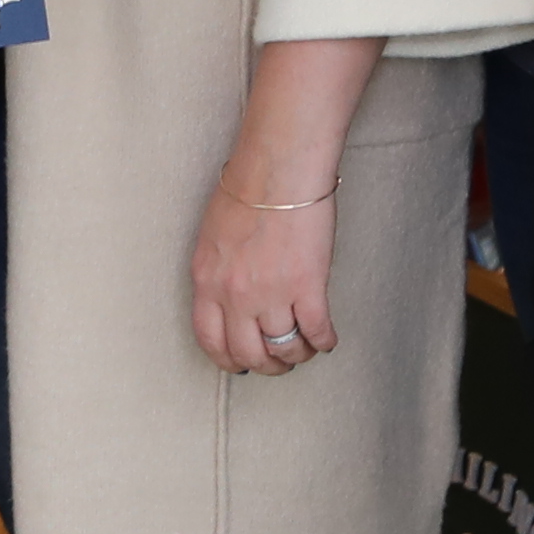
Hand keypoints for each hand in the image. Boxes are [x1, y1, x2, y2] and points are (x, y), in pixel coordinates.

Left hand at [190, 172, 338, 376]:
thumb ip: (217, 272)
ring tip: (305, 348)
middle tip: (279, 362)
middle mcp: (235, 293)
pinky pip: (316, 332)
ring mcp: (271, 292)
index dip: (228, 359)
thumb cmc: (248, 189)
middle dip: (266, 365)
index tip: (240, 364)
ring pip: (284, 348)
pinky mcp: (307, 286)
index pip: (210, 340)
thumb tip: (228, 299)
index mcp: (206, 280)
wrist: (278, 168)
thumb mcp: (213, 237)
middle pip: (248, 353)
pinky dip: (324, 342)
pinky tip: (327, 339)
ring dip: (297, 354)